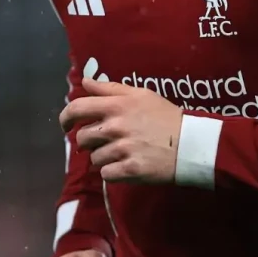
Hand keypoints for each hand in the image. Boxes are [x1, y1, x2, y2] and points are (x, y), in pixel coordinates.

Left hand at [58, 77, 183, 183]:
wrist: (191, 143)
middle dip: (90, 141)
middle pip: (83, 138)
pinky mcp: (130, 170)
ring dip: (104, 158)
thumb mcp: (140, 94)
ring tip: (122, 153)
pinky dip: (113, 172)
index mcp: (116, 105)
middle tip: (105, 142)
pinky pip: (106, 174)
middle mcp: (115, 127)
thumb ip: (110, 88)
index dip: (65, 118)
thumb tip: (85, 82)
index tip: (67, 126)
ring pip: (94, 158)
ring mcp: (122, 149)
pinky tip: (125, 166)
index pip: (77, 109)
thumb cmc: (165, 116)